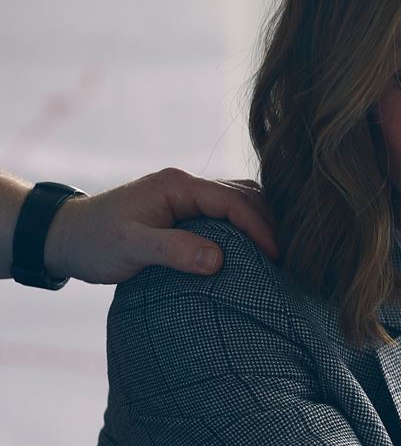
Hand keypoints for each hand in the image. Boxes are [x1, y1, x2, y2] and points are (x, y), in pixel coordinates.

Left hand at [43, 168, 279, 284]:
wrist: (64, 237)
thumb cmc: (94, 242)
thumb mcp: (130, 248)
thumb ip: (173, 250)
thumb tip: (219, 260)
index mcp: (178, 186)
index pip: (233, 201)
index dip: (260, 228)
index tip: (278, 257)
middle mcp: (187, 185)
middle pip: (246, 196)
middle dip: (271, 223)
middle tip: (291, 257)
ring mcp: (188, 196)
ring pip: (241, 202)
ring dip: (263, 224)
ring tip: (282, 254)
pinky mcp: (187, 211)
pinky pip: (229, 213)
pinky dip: (249, 228)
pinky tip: (260, 249)